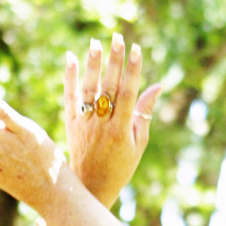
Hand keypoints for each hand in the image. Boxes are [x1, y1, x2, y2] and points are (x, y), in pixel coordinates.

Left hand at [64, 33, 161, 208]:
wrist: (91, 187)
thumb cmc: (120, 167)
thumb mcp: (138, 143)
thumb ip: (144, 114)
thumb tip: (156, 86)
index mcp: (121, 130)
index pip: (128, 94)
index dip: (133, 71)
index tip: (137, 50)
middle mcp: (102, 125)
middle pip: (108, 87)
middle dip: (114, 61)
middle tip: (117, 37)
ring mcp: (84, 124)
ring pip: (88, 89)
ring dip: (92, 65)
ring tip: (95, 42)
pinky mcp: (71, 124)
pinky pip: (69, 97)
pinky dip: (70, 78)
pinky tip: (71, 58)